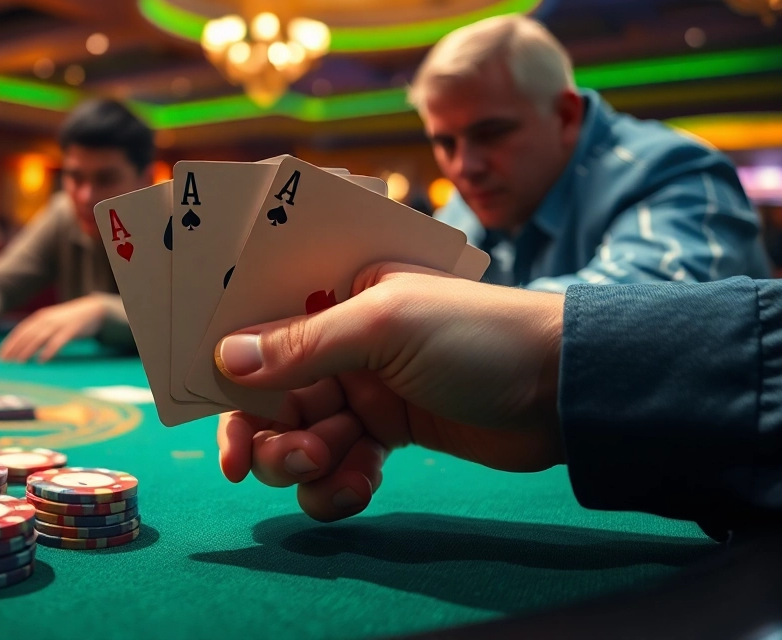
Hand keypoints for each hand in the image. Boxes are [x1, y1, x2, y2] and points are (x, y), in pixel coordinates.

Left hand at [0, 295, 108, 362]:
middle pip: (27, 335)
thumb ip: (39, 331)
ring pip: (40, 338)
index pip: (20, 331)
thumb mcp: (51, 322)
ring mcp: (59, 324)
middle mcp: (47, 320)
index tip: (0, 357)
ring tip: (19, 363)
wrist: (91, 311)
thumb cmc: (69, 321)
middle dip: (15, 349)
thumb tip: (22, 347)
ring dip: (28, 350)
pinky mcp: (71, 330)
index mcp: (40, 318)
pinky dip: (49, 351)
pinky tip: (42, 360)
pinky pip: (58, 341)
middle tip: (5, 363)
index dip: (9, 344)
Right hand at [214, 264, 564, 522]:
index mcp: (338, 293)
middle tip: (279, 461)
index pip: (261, 329)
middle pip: (270, 394)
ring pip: (299, 436)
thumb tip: (224, 358)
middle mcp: (343, 340)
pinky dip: (338, 485)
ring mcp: (364, 390)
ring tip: (332, 469)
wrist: (565, 391)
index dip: (230, 374)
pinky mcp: (388, 435)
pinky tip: (361, 488)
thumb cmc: (477, 335)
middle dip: (268, 433)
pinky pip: (338, 467)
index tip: (216, 419)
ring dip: (301, 463)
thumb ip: (303, 344)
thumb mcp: (385, 327)